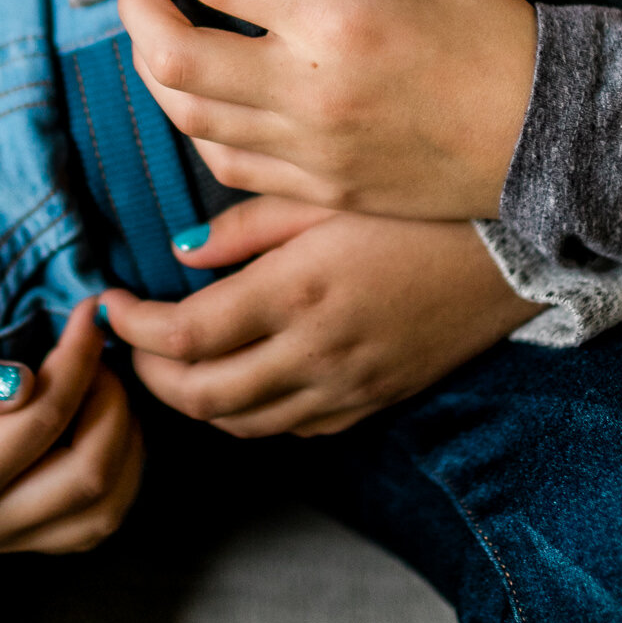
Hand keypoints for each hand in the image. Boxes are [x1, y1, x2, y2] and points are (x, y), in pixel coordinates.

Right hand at [0, 300, 145, 554]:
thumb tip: (27, 380)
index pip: (40, 420)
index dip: (77, 360)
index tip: (88, 314)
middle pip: (89, 474)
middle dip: (112, 401)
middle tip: (98, 353)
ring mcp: (11, 542)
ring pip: (105, 508)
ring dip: (124, 441)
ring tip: (104, 388)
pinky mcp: (27, 543)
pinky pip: (96, 522)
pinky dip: (120, 472)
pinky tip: (105, 426)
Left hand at [99, 197, 538, 436]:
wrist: (512, 248)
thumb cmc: (417, 205)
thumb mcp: (326, 193)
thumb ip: (247, 225)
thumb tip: (180, 252)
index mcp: (297, 290)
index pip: (182, 335)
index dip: (131, 328)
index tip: (109, 304)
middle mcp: (316, 352)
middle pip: (201, 396)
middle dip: (150, 373)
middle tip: (132, 339)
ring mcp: (347, 386)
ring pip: (242, 423)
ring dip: (194, 400)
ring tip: (175, 359)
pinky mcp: (372, 400)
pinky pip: (292, 429)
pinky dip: (252, 414)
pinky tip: (244, 375)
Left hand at [116, 0, 534, 220]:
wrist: (555, 138)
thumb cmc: (497, 37)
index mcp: (334, 19)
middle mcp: (307, 89)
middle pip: (170, 53)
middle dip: (137, 7)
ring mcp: (309, 148)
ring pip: (186, 115)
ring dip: (156, 67)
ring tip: (168, 28)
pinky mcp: (321, 188)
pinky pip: (226, 163)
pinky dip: (198, 124)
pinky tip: (209, 93)